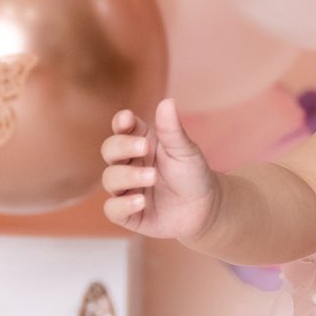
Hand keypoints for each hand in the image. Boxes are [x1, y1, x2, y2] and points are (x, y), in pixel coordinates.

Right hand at [101, 98, 220, 240]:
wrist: (206, 208)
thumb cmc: (193, 174)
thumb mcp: (185, 151)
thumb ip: (172, 130)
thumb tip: (167, 101)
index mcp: (140, 142)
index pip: (122, 128)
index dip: (120, 123)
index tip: (127, 119)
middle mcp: (128, 164)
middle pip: (109, 150)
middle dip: (121, 147)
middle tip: (143, 147)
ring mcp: (126, 189)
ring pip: (110, 179)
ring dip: (128, 176)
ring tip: (152, 177)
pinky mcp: (128, 214)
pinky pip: (113, 209)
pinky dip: (123, 205)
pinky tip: (141, 201)